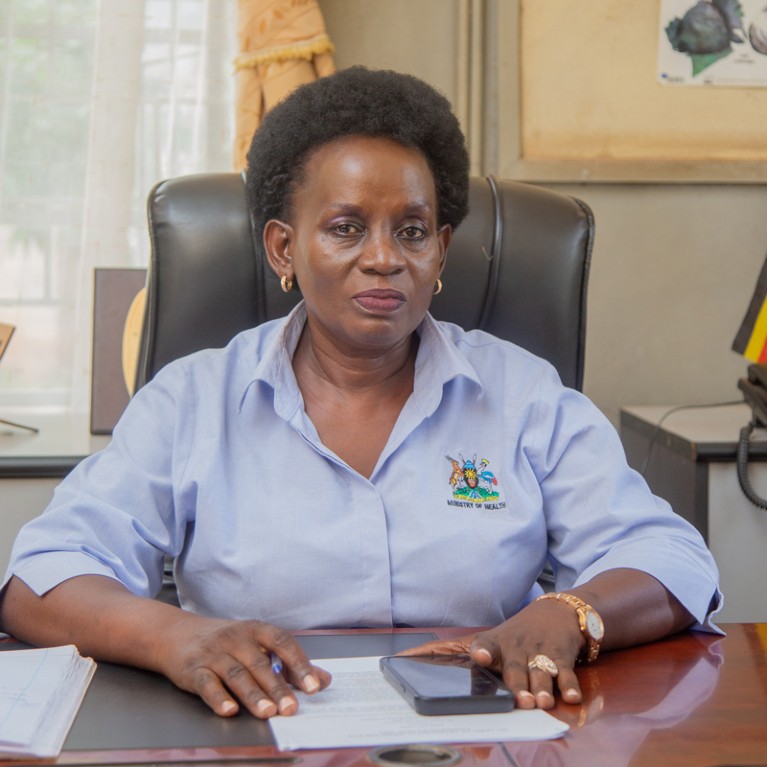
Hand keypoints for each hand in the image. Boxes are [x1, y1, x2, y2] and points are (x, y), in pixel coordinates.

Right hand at [156, 614, 331, 717]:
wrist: (176, 634)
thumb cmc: (226, 643)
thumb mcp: (257, 646)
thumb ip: (290, 664)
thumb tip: (324, 680)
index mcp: (256, 630)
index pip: (283, 643)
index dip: (299, 664)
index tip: (314, 685)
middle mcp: (236, 639)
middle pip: (260, 664)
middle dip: (278, 688)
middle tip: (292, 708)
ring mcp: (214, 653)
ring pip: (237, 675)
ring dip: (253, 695)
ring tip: (268, 713)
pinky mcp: (193, 670)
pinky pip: (207, 684)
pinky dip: (218, 698)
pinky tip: (229, 710)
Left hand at [399, 600, 585, 709]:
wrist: (558, 610)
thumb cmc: (518, 632)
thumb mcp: (494, 638)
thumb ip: (464, 651)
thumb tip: (412, 654)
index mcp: (497, 643)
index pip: (486, 644)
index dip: (482, 651)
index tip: (480, 657)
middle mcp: (518, 646)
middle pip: (516, 667)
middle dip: (518, 683)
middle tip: (521, 700)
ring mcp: (540, 650)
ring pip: (541, 671)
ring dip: (541, 687)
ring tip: (541, 701)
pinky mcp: (562, 655)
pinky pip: (566, 672)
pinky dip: (569, 684)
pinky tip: (570, 696)